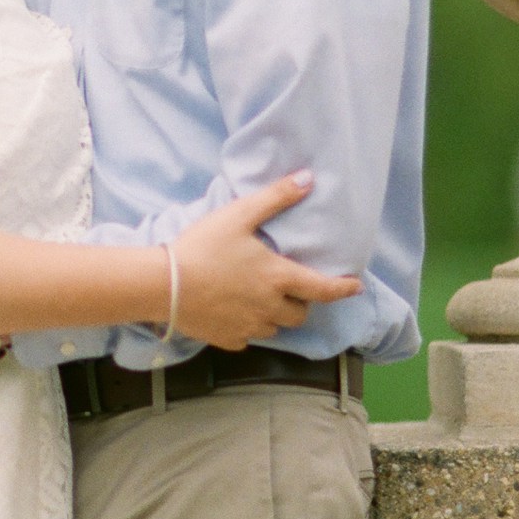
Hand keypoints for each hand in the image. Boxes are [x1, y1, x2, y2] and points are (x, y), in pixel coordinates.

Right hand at [169, 172, 363, 350]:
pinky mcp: (229, 340)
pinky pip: (248, 337)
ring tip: (258, 298)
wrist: (164, 285)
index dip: (343, 289)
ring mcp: (250, 327)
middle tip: (288, 287)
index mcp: (278, 278)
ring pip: (275, 327)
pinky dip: (247, 326)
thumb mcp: (239, 214)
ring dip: (274, 314)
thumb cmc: (203, 246)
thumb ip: (275, 197)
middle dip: (300, 302)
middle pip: (299, 313)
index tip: (355, 287)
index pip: (323, 289)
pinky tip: (233, 311)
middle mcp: (270, 308)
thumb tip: (308, 179)